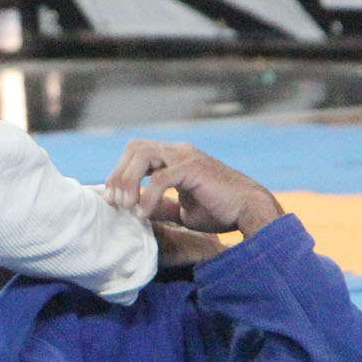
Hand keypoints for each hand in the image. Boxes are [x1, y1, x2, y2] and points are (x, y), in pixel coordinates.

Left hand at [103, 140, 283, 236]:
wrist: (250, 211)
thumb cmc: (221, 210)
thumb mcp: (182, 209)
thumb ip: (160, 204)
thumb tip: (136, 209)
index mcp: (175, 156)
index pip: (136, 152)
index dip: (119, 173)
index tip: (111, 198)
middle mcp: (179, 151)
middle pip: (135, 148)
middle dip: (118, 174)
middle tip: (115, 202)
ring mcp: (186, 157)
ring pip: (143, 155)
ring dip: (128, 181)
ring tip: (127, 206)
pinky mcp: (194, 168)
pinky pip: (160, 177)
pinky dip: (147, 196)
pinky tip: (143, 214)